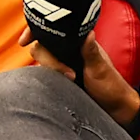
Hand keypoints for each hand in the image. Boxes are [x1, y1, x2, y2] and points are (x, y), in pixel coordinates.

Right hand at [18, 21, 139, 125]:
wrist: (114, 110)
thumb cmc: (111, 87)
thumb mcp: (101, 69)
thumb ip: (91, 52)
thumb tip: (88, 33)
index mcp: (78, 42)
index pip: (53, 30)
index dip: (37, 30)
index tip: (25, 40)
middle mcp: (67, 52)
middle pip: (42, 46)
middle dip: (48, 58)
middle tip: (69, 73)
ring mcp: (61, 66)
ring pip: (41, 61)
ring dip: (49, 69)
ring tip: (70, 80)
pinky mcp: (59, 80)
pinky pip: (44, 76)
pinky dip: (45, 78)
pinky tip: (54, 84)